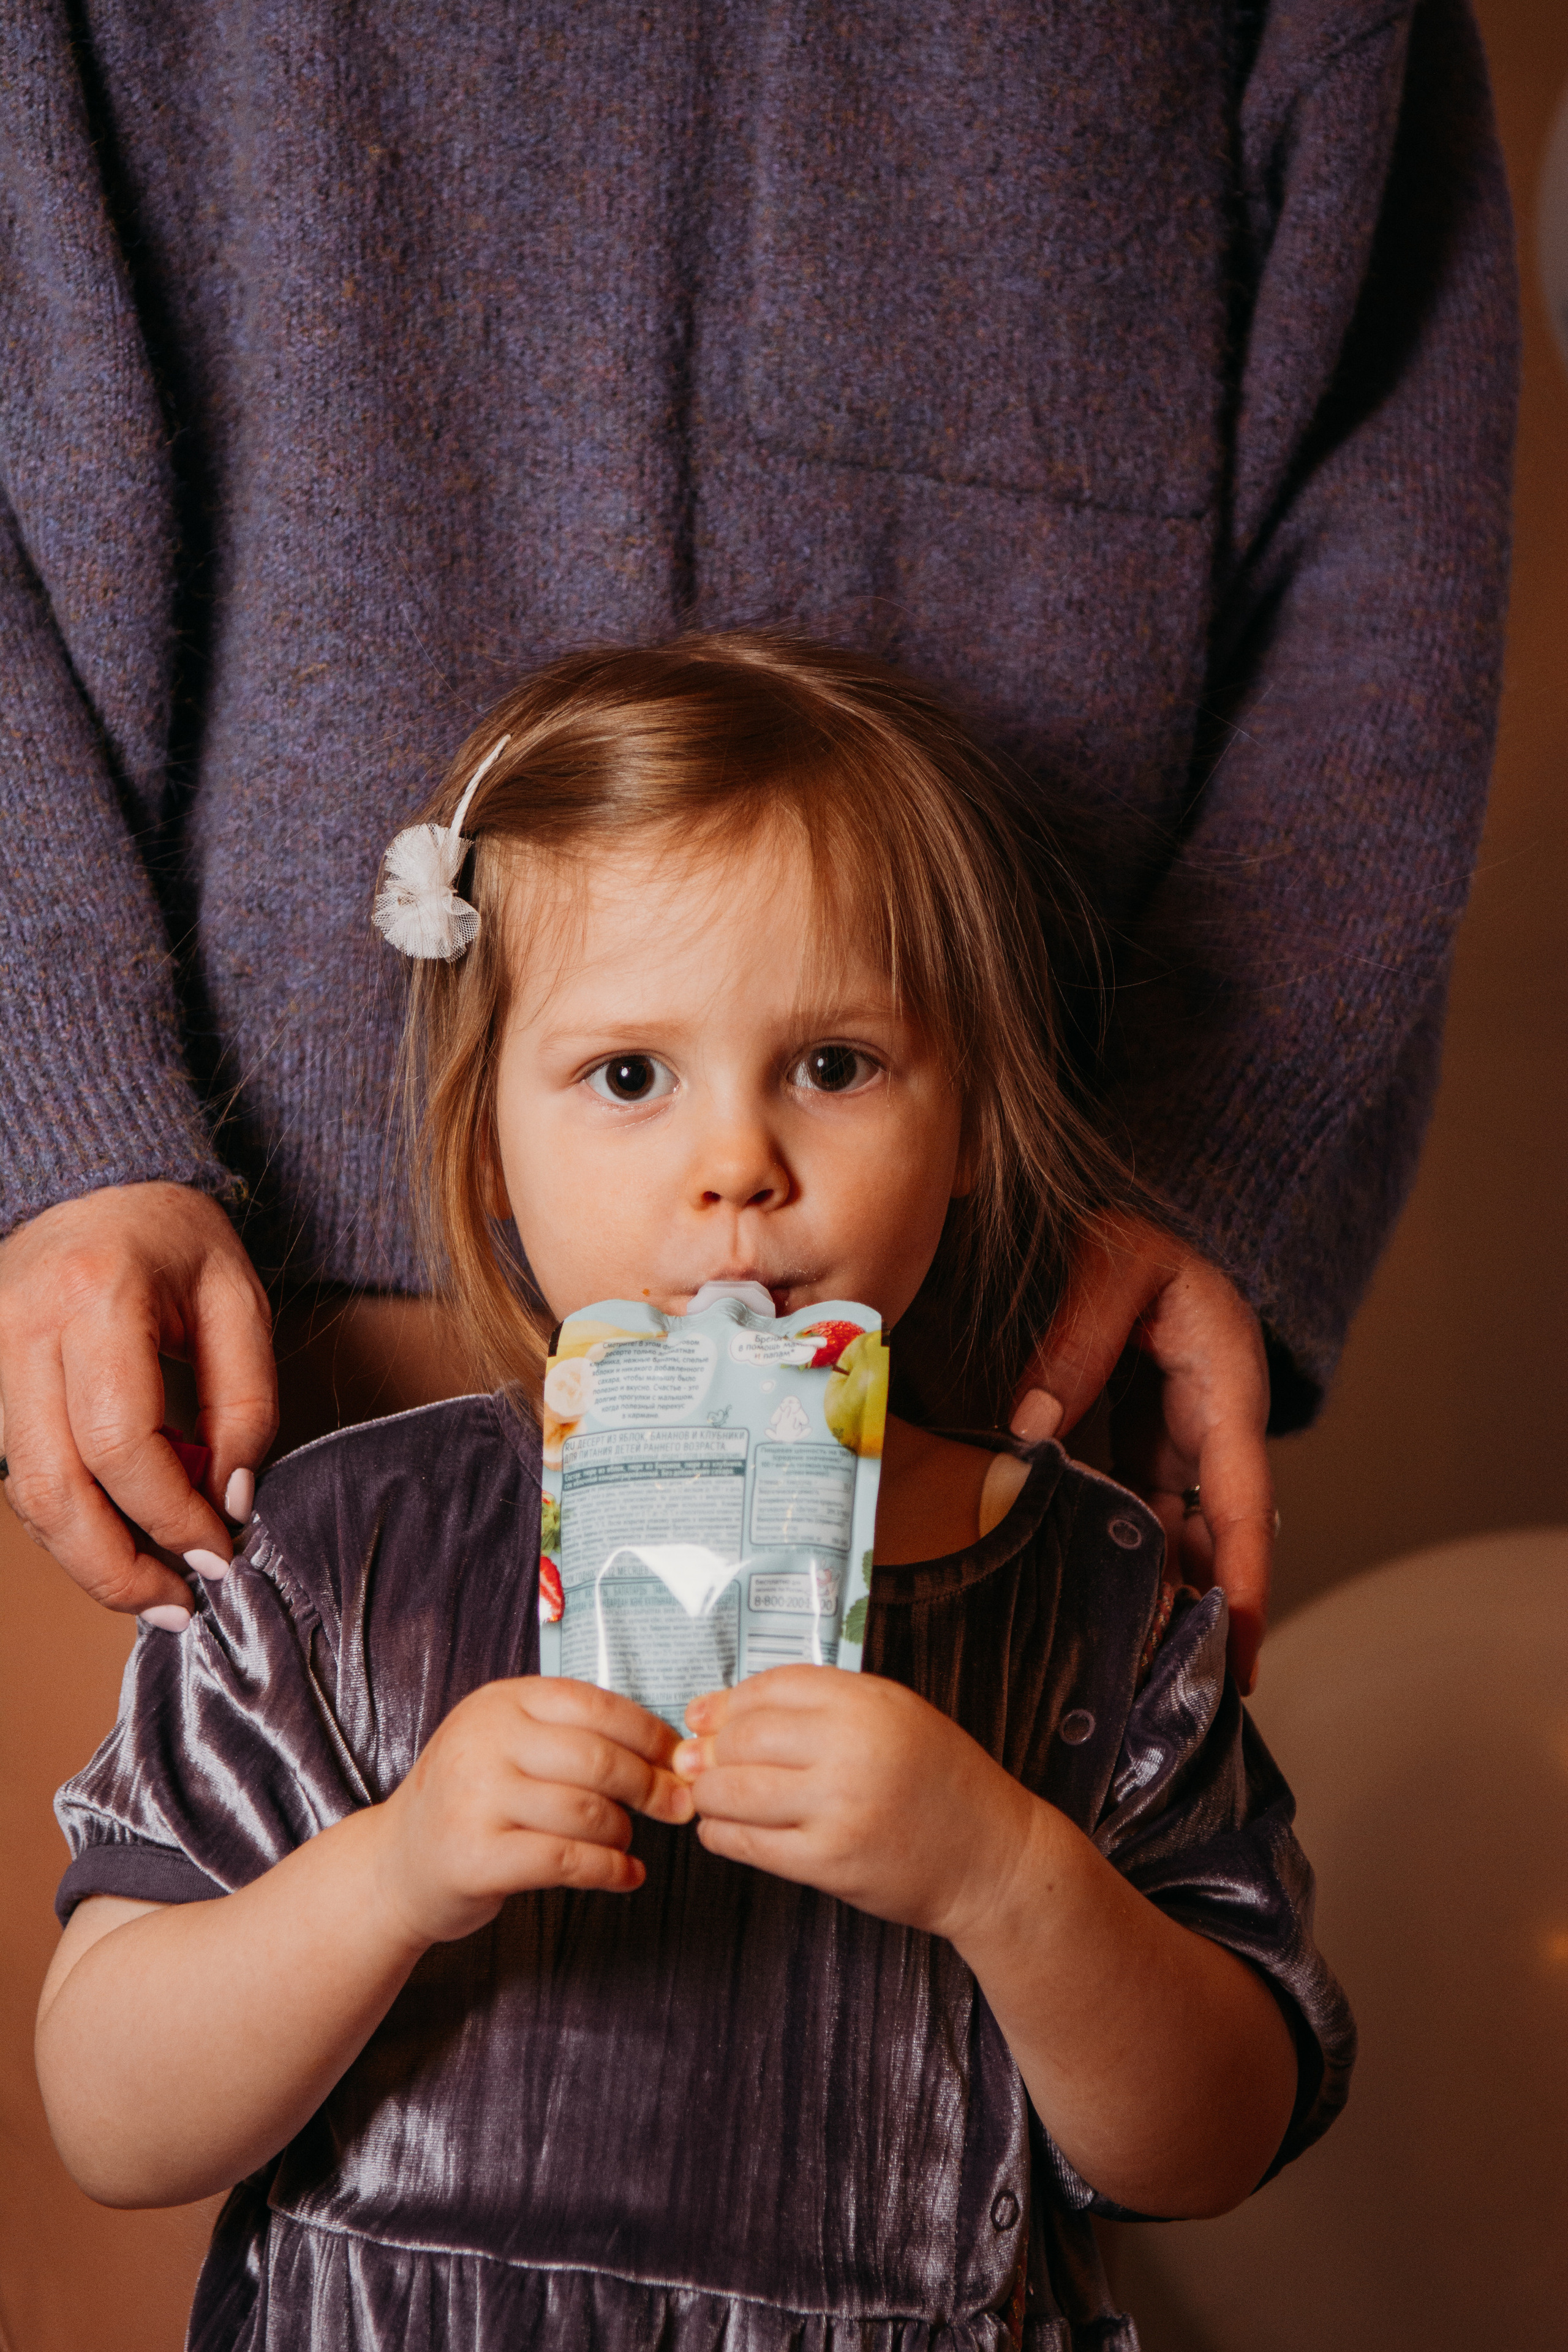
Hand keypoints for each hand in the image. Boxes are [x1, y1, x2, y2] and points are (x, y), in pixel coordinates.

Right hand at [0, 1182, 276, 1622]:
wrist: (96, 1184)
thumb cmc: (175, 1238)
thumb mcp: (240, 1303)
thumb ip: (246, 1404)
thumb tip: (232, 1501)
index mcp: (95, 1298)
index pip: (122, 1445)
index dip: (173, 1515)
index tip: (221, 1550)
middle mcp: (23, 1331)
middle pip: (55, 1489)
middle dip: (117, 1567)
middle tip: (178, 1604)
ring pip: (27, 1494)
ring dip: (90, 1557)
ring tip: (154, 1586)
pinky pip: (22, 1475)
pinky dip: (71, 1519)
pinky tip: (121, 1535)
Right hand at [374, 1677, 695, 1946]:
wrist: (396, 1865)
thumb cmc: (470, 1802)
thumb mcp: (508, 1744)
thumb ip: (572, 1737)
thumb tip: (669, 1753)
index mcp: (501, 1702)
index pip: (594, 1705)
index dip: (649, 1733)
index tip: (679, 1757)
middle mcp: (483, 1741)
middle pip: (597, 1759)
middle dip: (650, 1785)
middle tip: (677, 1806)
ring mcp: (474, 1798)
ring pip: (586, 1812)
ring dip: (623, 1832)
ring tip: (626, 1843)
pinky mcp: (476, 1857)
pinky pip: (567, 1860)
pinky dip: (609, 1870)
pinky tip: (625, 1876)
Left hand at [675, 1666, 1030, 1938]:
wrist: (992, 1858)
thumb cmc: (941, 1782)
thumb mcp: (897, 1715)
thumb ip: (827, 1705)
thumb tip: (728, 1713)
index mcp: (869, 1704)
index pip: (770, 1687)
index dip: (727, 1701)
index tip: (704, 1715)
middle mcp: (852, 1749)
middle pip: (744, 1737)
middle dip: (710, 1749)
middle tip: (697, 1760)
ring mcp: (839, 1809)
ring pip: (734, 1791)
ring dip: (708, 1794)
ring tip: (709, 1795)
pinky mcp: (829, 1863)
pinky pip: (748, 1844)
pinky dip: (721, 1835)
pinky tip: (723, 1829)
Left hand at [1011, 1215, 1272, 1689]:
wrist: (1133, 1214)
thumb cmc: (1133, 1229)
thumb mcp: (1112, 1263)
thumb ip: (1077, 1338)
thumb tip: (1034, 1427)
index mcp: (1225, 1385)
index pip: (1243, 1498)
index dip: (1244, 1577)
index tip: (1240, 1647)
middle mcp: (1212, 1421)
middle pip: (1216, 1534)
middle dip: (1202, 1610)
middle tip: (1168, 1689)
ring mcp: (1178, 1433)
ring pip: (1175, 1529)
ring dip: (1159, 1591)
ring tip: (1128, 1667)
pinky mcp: (1142, 1436)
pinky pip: (1137, 1505)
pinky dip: (1122, 1551)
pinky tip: (1090, 1598)